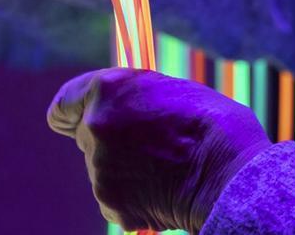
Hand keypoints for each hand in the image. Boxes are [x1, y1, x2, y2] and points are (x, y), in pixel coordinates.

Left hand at [47, 68, 270, 231]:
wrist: (231, 173)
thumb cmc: (212, 125)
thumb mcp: (168, 91)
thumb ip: (133, 98)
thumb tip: (121, 106)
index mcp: (107, 90)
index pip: (63, 105)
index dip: (71, 114)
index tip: (75, 122)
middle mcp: (95, 126)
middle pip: (86, 137)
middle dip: (111, 141)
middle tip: (151, 145)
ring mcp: (100, 169)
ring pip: (104, 170)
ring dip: (126, 170)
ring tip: (167, 167)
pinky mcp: (110, 204)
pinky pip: (116, 199)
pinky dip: (135, 198)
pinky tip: (165, 189)